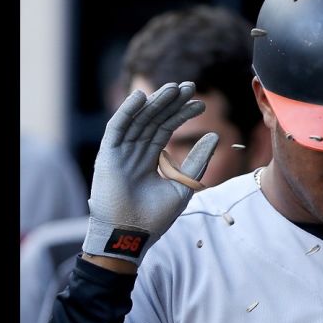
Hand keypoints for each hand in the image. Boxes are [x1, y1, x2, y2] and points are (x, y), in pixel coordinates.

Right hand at [82, 81, 218, 266]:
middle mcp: (134, 152)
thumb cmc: (155, 218)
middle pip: (154, 120)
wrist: (131, 236)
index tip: (201, 103)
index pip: (166, 128)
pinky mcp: (106, 155)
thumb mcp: (184, 186)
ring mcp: (120, 152)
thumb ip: (198, 161)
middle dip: (171, 102)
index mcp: (150, 159)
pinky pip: (117, 128)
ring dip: (155, 102)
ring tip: (174, 88)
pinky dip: (127, 111)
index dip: (182, 114)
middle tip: (190, 86)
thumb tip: (216, 135)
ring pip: (139, 120)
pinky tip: (142, 97)